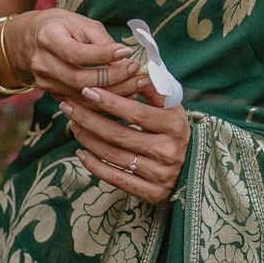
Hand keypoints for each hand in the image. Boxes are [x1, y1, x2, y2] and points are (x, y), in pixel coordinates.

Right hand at [8, 8, 148, 101]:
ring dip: (114, 92)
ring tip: (138, 84)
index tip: (126, 51)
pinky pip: (82, 104)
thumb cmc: (64, 27)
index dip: (102, 54)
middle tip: (138, 71)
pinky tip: (125, 94)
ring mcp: (45, 83)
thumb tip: (126, 61)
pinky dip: (106, 101)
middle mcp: (42, 64)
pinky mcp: (54, 95)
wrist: (32, 39)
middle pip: (79, 78)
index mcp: (47, 38)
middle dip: (112, 77)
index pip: (75, 52)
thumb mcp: (82, 24)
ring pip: (82, 95)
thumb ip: (102, 42)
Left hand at [59, 76, 191, 204]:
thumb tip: (134, 69)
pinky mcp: (151, 193)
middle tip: (69, 107)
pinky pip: (115, 178)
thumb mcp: (172, 109)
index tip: (87, 91)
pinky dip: (94, 166)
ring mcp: (159, 174)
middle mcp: (167, 151)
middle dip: (89, 119)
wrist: (194, 169)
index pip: (136, 113)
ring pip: (113, 156)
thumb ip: (154, 91)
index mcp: (174, 126)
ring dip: (88, 139)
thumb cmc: (176, 133)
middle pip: (118, 135)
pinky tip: (81, 153)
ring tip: (74, 126)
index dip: (110, 102)